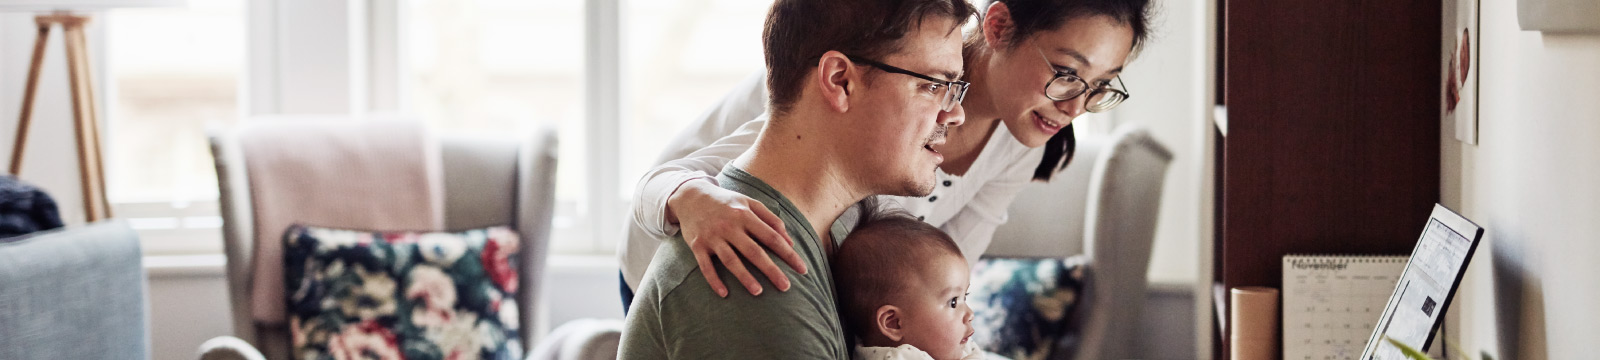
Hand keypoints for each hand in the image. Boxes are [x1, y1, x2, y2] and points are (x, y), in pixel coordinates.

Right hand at [667, 179, 805, 296]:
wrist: (691, 196)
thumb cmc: (726, 202)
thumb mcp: (749, 203)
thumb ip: (771, 219)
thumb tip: (790, 242)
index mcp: (745, 215)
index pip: (771, 237)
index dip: (788, 254)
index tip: (802, 269)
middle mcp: (729, 226)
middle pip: (753, 251)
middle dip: (771, 270)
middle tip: (786, 287)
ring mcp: (712, 236)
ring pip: (730, 260)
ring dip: (744, 277)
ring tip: (758, 292)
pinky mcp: (697, 245)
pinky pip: (706, 266)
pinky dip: (714, 280)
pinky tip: (724, 293)